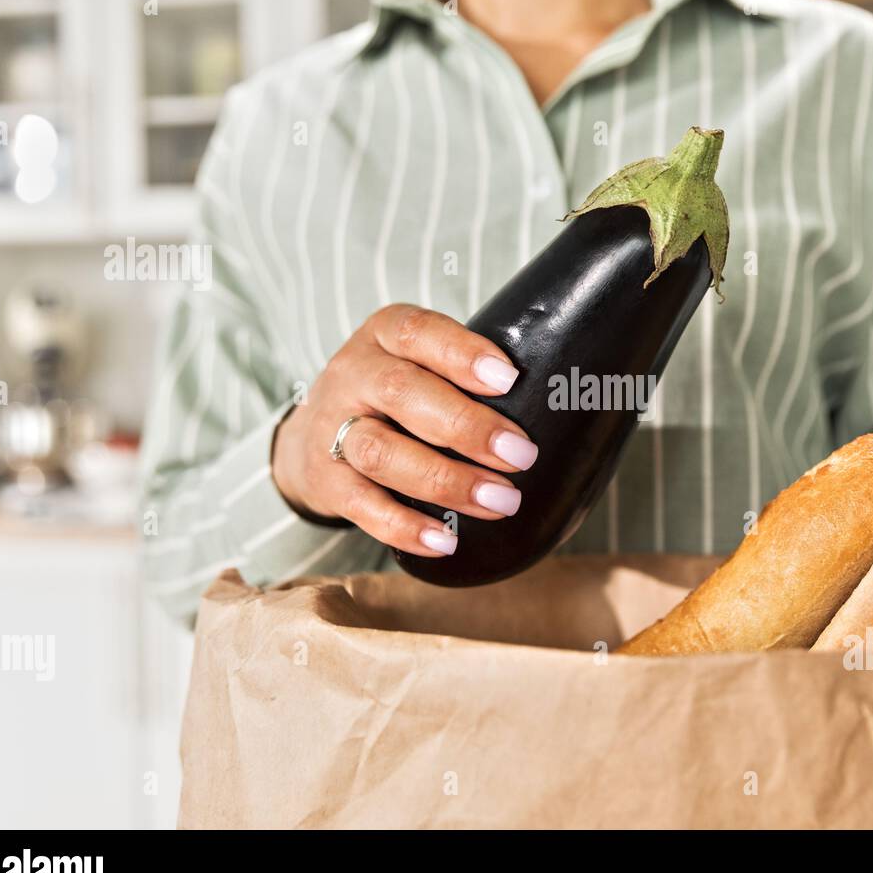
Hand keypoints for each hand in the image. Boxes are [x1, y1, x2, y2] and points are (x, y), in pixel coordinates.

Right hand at [272, 304, 538, 556]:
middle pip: (402, 393)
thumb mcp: (420, 364)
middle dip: (467, 426)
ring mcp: (333, 428)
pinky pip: (361, 505)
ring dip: (445, 480)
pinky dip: (404, 526)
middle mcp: (354, 375)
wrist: (313, 432)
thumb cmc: (395, 397)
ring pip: (381, 451)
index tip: (508, 379)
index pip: (418, 332)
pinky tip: (445, 540)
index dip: (462, 354)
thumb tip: (559, 408)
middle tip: (521, 455)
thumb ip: (469, 379)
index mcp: (384, 335)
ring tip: (499, 502)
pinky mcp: (325, 481)